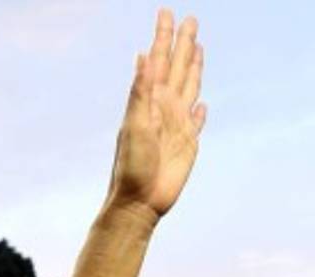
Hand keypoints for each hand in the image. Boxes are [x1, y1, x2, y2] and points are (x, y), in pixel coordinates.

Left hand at [107, 11, 205, 218]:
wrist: (138, 202)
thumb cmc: (131, 166)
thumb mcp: (134, 125)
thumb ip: (140, 92)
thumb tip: (143, 56)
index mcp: (149, 101)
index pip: (158, 61)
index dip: (163, 37)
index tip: (165, 12)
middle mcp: (163, 109)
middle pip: (176, 68)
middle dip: (182, 43)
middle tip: (189, 18)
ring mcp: (176, 125)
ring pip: (189, 88)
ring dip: (193, 67)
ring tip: (197, 47)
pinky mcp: (188, 144)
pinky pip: (197, 122)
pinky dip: (200, 111)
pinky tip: (202, 104)